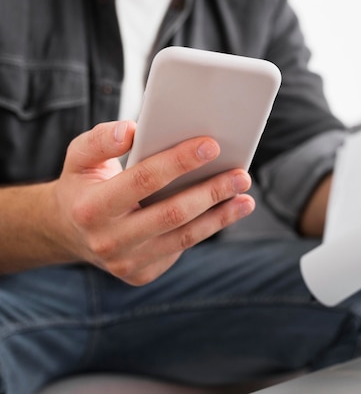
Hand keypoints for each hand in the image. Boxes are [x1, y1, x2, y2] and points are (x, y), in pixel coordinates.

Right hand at [51, 120, 254, 284]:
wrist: (69, 231)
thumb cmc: (84, 185)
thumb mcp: (79, 157)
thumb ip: (100, 140)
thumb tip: (132, 130)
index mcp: (91, 208)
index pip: (143, 180)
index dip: (179, 162)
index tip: (211, 145)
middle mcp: (108, 241)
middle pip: (172, 214)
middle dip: (212, 192)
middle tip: (241, 175)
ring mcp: (126, 262)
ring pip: (184, 237)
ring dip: (221, 216)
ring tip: (246, 198)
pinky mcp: (142, 274)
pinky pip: (182, 247)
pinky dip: (209, 228)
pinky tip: (228, 211)